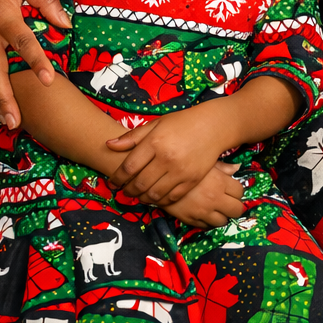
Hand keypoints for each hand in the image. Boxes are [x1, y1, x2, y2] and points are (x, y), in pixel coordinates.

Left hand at [105, 104, 229, 205]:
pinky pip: (171, 197)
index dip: (117, 178)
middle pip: (139, 183)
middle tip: (123, 191)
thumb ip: (132, 137)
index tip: (112, 182)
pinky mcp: (191, 180)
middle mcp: (166, 158)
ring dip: (142, 198)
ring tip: (137, 195)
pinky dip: (160, 200)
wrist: (213, 126)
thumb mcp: (156, 124)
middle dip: (127, 190)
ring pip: (154, 194)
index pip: (129, 167)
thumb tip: (108, 145)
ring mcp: (180, 171)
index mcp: (154, 142)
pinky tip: (155, 196)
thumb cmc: (182, 123)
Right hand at [163, 162, 246, 228]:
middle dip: (234, 206)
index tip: (231, 189)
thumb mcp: (204, 162)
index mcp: (219, 182)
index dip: (237, 191)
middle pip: (236, 210)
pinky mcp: (191, 220)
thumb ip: (222, 166)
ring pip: (223, 221)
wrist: (157, 179)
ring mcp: (203, 212)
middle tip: (228, 201)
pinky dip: (208, 221)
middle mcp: (214, 199)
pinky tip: (205, 212)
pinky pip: (207, 226)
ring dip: (222, 215)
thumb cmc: (183, 166)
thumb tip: (237, 168)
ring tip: (216, 208)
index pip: (240, 192)